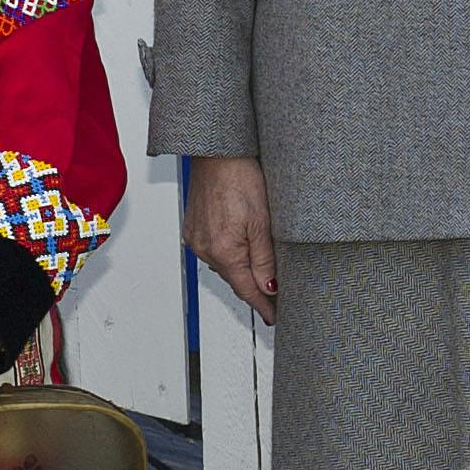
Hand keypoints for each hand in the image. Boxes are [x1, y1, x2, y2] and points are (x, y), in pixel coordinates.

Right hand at [186, 154, 276, 319]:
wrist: (217, 153)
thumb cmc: (240, 177)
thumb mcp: (263, 222)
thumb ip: (265, 259)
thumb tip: (270, 287)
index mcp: (223, 251)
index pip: (247, 290)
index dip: (263, 305)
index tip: (275, 317)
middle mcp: (204, 249)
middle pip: (235, 278)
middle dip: (255, 287)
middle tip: (276, 295)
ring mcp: (196, 239)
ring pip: (225, 264)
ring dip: (242, 268)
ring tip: (262, 269)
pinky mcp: (193, 228)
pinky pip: (213, 250)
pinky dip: (229, 253)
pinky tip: (241, 246)